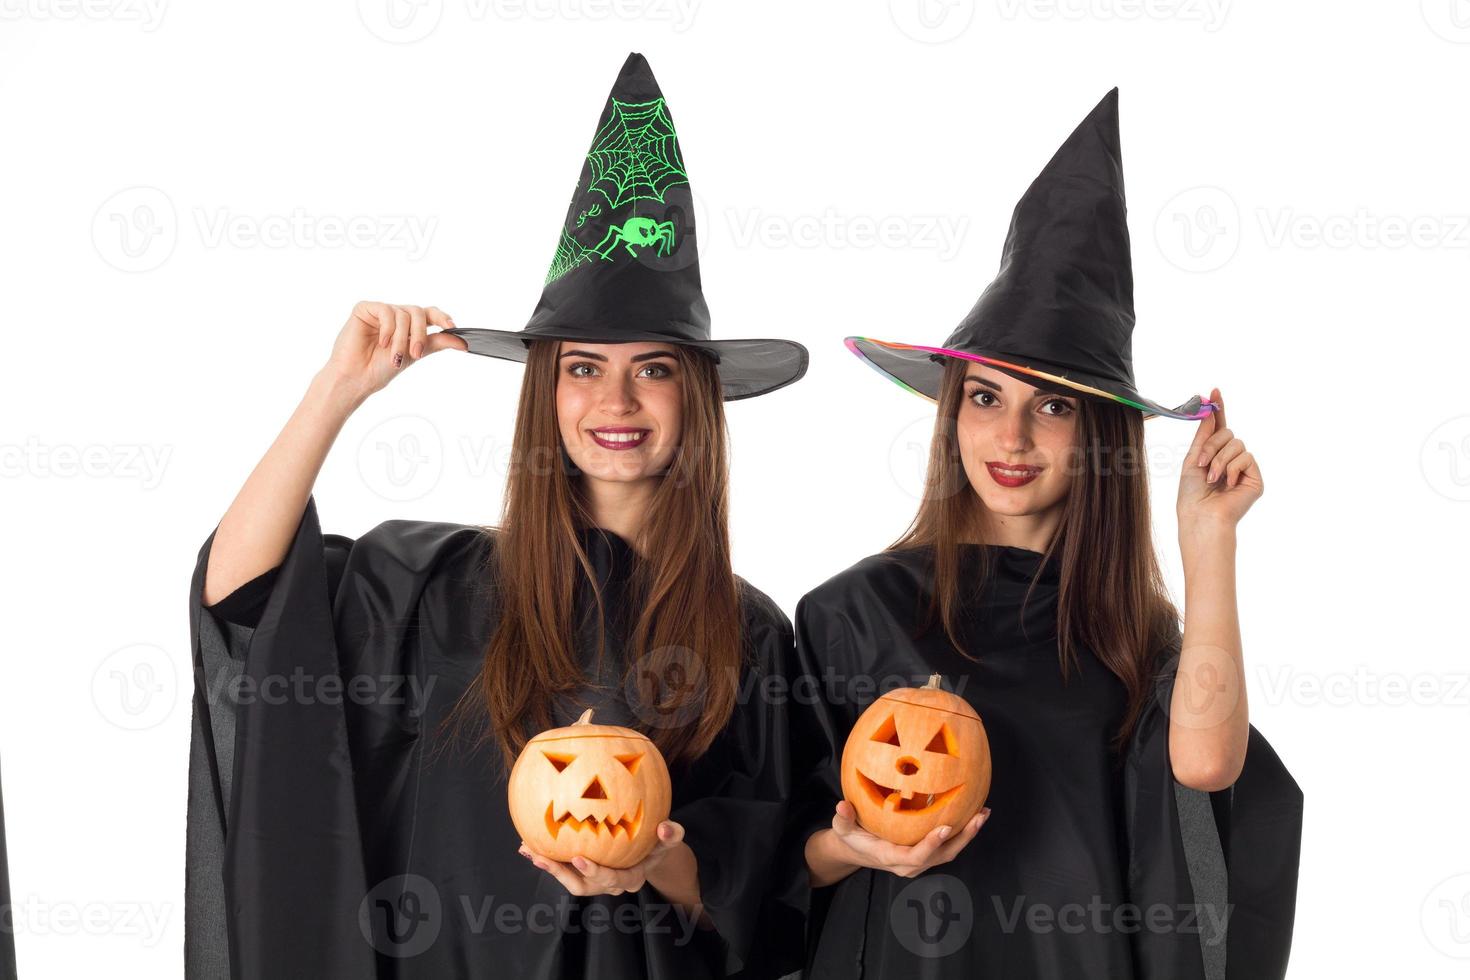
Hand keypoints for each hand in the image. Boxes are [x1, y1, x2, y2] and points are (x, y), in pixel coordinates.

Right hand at [322, 300, 467, 402]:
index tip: (452, 326)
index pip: (429, 313)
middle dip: (420, 334)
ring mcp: (381, 311)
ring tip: (395, 357)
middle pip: (418, 312)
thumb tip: (462, 342)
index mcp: (408, 325)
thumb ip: (436, 343)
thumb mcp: (415, 354)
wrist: (356, 378)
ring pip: (403, 314)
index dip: (442, 316)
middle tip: (415, 354)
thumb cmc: (380, 369)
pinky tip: (381, 342)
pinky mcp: (365, 309)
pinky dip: (387, 329)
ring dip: (401, 338)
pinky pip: (385, 311)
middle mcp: (396, 316)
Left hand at [519, 820, 688, 897]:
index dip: (595, 872)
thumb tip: (666, 827)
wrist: (648, 850)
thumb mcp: (670, 838)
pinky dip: (546, 857)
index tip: (579, 858)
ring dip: (548, 867)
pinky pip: (562, 868)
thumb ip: (672, 835)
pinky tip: (527, 843)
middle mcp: (609, 885)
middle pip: (582, 886)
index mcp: (630, 878)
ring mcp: (594, 881)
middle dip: (560, 873)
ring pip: (568, 880)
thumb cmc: (658, 842)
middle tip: (541, 857)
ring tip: (529, 850)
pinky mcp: (582, 872)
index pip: (612, 880)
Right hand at [826, 800, 989, 878]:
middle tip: (979, 816)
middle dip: (963, 838)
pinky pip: (948, 846)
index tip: (946, 827)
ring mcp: (919, 862)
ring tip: (983, 813)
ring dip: (968, 834)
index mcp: (890, 857)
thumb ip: (842, 818)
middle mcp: (909, 864)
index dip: (932, 843)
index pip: (916, 856)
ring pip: (949, 852)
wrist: (856, 851)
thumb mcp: (842, 828)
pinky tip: (973, 813)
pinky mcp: (926, 855)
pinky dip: (963, 832)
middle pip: (942, 855)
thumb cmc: (850, 837)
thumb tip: (841, 805)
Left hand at [1178, 387, 1261, 532]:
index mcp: (1215, 454)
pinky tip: (1227, 484)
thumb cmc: (1192, 494)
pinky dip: (1232, 469)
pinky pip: (1246, 457)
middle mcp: (1231, 459)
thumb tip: (1210, 411)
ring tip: (1211, 478)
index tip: (1214, 390)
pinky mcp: (1255, 478)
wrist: (1200, 515)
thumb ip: (1204, 435)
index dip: (1218, 408)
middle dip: (1211, 446)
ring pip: (1236, 444)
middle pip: (1227, 433)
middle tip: (1200, 463)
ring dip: (1219, 459)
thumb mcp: (1193, 458)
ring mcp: (1245, 468)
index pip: (1219, 427)